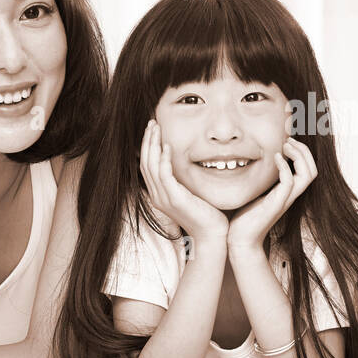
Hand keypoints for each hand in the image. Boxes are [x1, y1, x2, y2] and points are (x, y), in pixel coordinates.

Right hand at [139, 120, 228, 244]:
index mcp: (159, 195)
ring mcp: (164, 199)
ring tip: (156, 127)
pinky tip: (167, 146)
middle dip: (147, 141)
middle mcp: (157, 196)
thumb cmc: (208, 215)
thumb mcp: (192, 194)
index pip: (147, 166)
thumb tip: (189, 163)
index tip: (153, 130)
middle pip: (144, 163)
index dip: (147, 146)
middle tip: (152, 122)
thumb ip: (185, 181)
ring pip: (150, 166)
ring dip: (153, 144)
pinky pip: (164, 175)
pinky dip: (163, 159)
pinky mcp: (174, 199)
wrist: (213, 235)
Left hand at [227, 139, 316, 253]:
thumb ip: (260, 178)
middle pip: (313, 170)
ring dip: (299, 156)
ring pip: (308, 175)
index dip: (303, 152)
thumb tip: (250, 161)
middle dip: (305, 151)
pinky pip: (289, 183)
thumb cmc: (245, 217)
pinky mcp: (276, 204)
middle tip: (289, 140)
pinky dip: (284, 167)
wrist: (240, 240)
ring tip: (285, 146)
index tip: (288, 141)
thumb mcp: (255, 192)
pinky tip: (275, 158)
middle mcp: (290, 195)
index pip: (309, 169)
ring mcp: (285, 199)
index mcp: (288, 191)